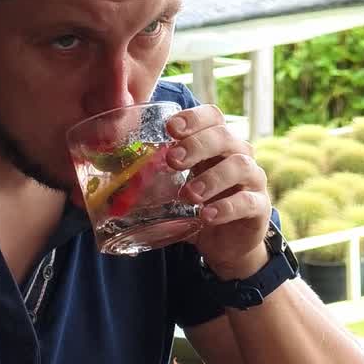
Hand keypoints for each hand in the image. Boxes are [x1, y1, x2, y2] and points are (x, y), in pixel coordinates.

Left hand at [166, 105, 270, 278]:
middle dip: (198, 145)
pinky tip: (207, 215)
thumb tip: (103, 182)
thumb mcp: (175, 191)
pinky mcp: (259, 208)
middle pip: (226, 136)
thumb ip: (152, 181)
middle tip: (173, 160)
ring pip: (241, 166)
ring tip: (190, 194)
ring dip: (212, 177)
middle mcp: (238, 156)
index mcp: (217, 146)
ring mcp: (252, 181)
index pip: (213, 117)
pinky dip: (227, 207)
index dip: (194, 117)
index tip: (170, 128)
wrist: (226, 245)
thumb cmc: (199, 208)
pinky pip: (248, 201)